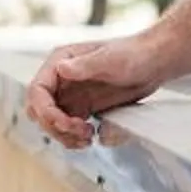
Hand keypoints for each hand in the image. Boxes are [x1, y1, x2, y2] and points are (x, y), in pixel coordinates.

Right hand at [26, 31, 170, 148]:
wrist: (153, 63)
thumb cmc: (134, 54)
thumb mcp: (111, 59)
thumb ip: (86, 65)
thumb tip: (61, 69)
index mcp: (60, 62)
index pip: (37, 91)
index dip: (46, 112)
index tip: (65, 124)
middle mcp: (60, 79)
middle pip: (39, 111)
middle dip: (55, 126)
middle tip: (82, 131)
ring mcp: (70, 95)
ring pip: (51, 123)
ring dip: (65, 135)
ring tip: (88, 137)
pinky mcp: (81, 108)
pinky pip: (67, 128)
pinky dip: (74, 137)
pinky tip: (92, 136)